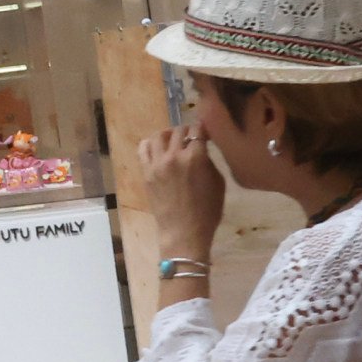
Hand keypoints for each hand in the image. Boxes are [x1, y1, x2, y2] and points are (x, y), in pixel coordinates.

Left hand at [138, 124, 222, 267]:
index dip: (203, 128)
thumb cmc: (207, 212)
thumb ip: (209, 161)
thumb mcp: (218, 184)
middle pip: (179, 131)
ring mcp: (157, 163)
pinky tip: (158, 147)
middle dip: (187, 131)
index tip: (206, 131)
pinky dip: (150, 144)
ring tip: (174, 139)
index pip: (198, 130)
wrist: (183, 233)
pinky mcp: (146, 172)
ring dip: (168, 134)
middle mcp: (174, 156)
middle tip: (192, 136)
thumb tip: (202, 148)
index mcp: (195, 157)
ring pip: (159, 136)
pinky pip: (143, 149)